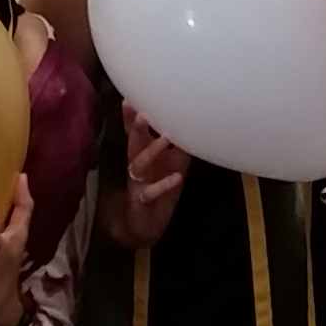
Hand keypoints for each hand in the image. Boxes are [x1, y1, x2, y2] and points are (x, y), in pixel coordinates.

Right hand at [106, 103, 187, 248]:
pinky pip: (152, 192)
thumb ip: (181, 146)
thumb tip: (194, 123)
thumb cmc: (158, 190)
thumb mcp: (173, 165)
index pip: (135, 132)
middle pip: (134, 143)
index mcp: (142, 155)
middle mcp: (137, 166)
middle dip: (137, 128)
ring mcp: (138, 184)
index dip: (131, 117)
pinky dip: (164, 185)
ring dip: (152, 151)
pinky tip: (177, 178)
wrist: (144, 227)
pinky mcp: (143, 202)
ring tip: (164, 139)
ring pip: (141, 165)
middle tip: (142, 112)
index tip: (130, 98)